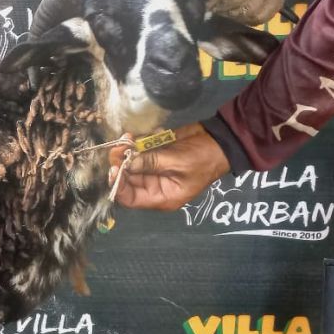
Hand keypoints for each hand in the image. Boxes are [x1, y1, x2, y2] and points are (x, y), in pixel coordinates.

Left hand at [108, 123, 230, 209]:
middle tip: (117, 147)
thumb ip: (150, 162)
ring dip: (125, 151)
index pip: (130, 199)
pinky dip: (135, 144)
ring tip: (126, 137)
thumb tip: (124, 162)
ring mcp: (153, 170)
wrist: (220, 139)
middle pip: (127, 179)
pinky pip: (138, 152)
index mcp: (161, 197)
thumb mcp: (178, 161)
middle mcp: (154, 186)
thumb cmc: (203, 157)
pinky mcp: (154, 155)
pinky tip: (135, 134)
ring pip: (130, 164)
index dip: (118, 186)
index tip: (113, 168)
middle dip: (120, 163)